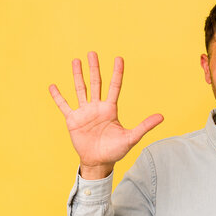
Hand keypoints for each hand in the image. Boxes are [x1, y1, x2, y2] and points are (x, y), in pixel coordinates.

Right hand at [49, 52, 163, 178]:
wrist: (99, 162)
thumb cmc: (115, 151)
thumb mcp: (131, 137)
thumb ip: (145, 126)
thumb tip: (162, 117)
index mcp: (111, 109)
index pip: (114, 87)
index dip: (117, 73)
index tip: (118, 58)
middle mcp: (97, 107)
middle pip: (96, 83)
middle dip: (94, 68)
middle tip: (92, 53)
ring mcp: (84, 112)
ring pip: (80, 90)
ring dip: (77, 75)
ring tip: (75, 61)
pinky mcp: (73, 120)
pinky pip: (64, 106)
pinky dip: (58, 97)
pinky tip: (53, 86)